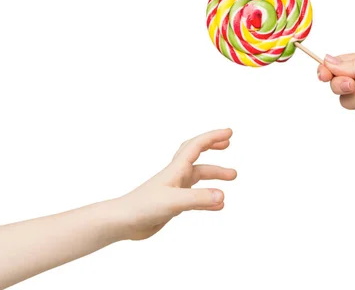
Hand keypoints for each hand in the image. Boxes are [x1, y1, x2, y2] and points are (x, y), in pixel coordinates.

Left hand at [111, 128, 236, 240]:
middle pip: (197, 156)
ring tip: (232, 176)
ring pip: (198, 176)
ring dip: (215, 174)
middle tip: (229, 144)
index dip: (213, 137)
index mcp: (175, 169)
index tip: (229, 133)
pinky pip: (196, 196)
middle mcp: (176, 176)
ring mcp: (174, 189)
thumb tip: (222, 196)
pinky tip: (218, 205)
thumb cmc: (142, 207)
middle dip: (213, 147)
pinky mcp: (173, 203)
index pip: (197, 146)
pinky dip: (208, 197)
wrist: (123, 222)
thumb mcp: (173, 202)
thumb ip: (198, 199)